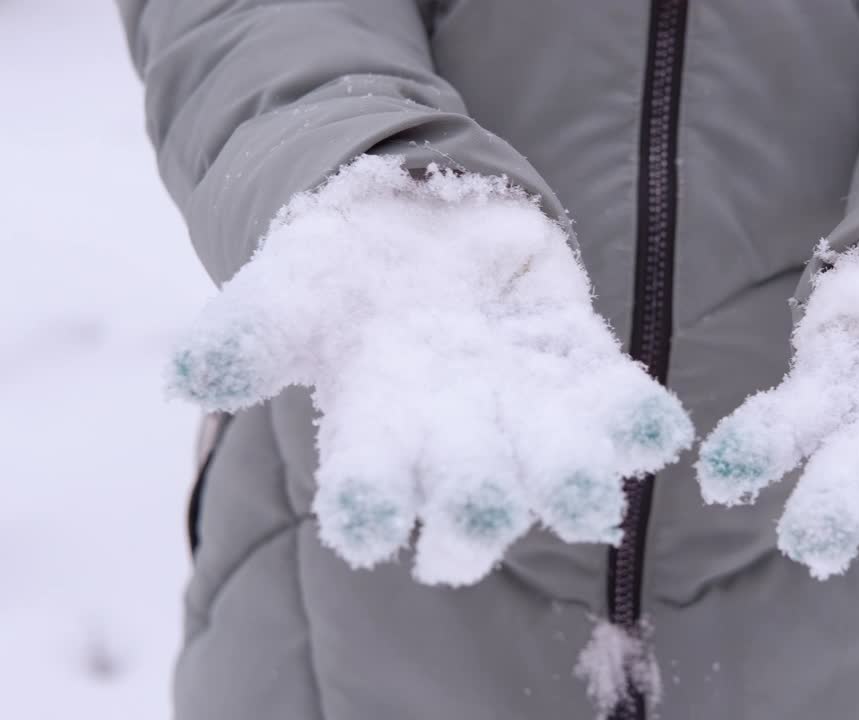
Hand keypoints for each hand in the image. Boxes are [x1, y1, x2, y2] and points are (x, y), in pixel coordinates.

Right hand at [169, 156, 692, 585]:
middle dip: (476, 507)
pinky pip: (610, 398)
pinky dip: (633, 417)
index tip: (362, 524)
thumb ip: (246, 334)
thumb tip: (188, 374)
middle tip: (480, 516)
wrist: (410, 222)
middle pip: (471, 491)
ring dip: (569, 481)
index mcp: (379, 434)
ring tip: (584, 499)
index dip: (367, 505)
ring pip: (551, 459)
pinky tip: (657, 430)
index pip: (370, 486)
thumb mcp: (286, 292)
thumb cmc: (337, 274)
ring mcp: (523, 404)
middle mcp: (456, 439)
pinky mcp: (576, 361)